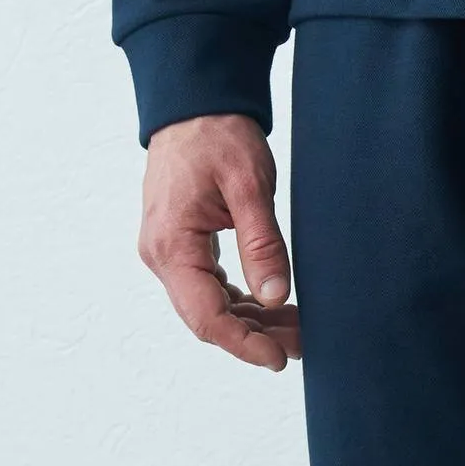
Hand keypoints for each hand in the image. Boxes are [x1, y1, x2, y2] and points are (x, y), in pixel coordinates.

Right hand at [138, 113, 300, 370]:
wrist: (195, 106)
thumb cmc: (217, 136)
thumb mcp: (248, 186)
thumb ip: (262, 243)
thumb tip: (275, 295)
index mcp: (172, 245)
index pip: (206, 316)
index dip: (243, 345)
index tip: (278, 360)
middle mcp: (162, 256)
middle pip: (207, 318)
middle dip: (255, 337)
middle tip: (302, 344)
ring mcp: (169, 253)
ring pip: (211, 306)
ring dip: (252, 323)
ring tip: (297, 328)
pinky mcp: (183, 247)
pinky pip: (211, 288)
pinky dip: (243, 302)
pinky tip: (275, 306)